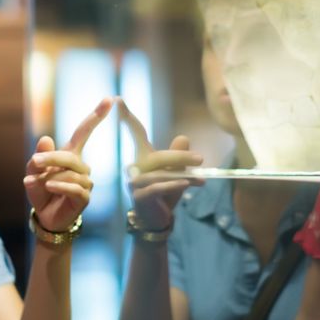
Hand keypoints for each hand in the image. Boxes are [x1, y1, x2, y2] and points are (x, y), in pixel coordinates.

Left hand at [24, 97, 113, 232]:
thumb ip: (38, 157)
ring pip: (70, 173)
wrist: (45, 217)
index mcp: (71, 155)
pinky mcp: (85, 197)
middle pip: (70, 155)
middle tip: (35, 161)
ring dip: (50, 177)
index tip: (110, 99)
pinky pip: (75, 188)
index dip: (96, 115)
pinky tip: (49, 186)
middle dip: (51, 157)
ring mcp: (86, 182)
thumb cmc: (41, 191)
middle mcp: (82, 166)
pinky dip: (60, 186)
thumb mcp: (33, 172)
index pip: (84, 132)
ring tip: (38, 184)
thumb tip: (45, 139)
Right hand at [119, 99, 202, 231]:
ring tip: (201, 179)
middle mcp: (135, 166)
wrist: (157, 220)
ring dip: (183, 175)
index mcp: (143, 157)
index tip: (118, 99)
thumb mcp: (177, 173)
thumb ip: (179, 156)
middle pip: (158, 155)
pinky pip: (158, 187)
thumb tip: (183, 137)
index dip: (127, 116)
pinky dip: (174, 185)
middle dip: (181, 156)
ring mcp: (134, 182)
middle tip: (201, 159)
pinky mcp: (138, 196)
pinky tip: (187, 186)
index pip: (136, 133)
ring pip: (160, 172)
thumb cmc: (165, 194)